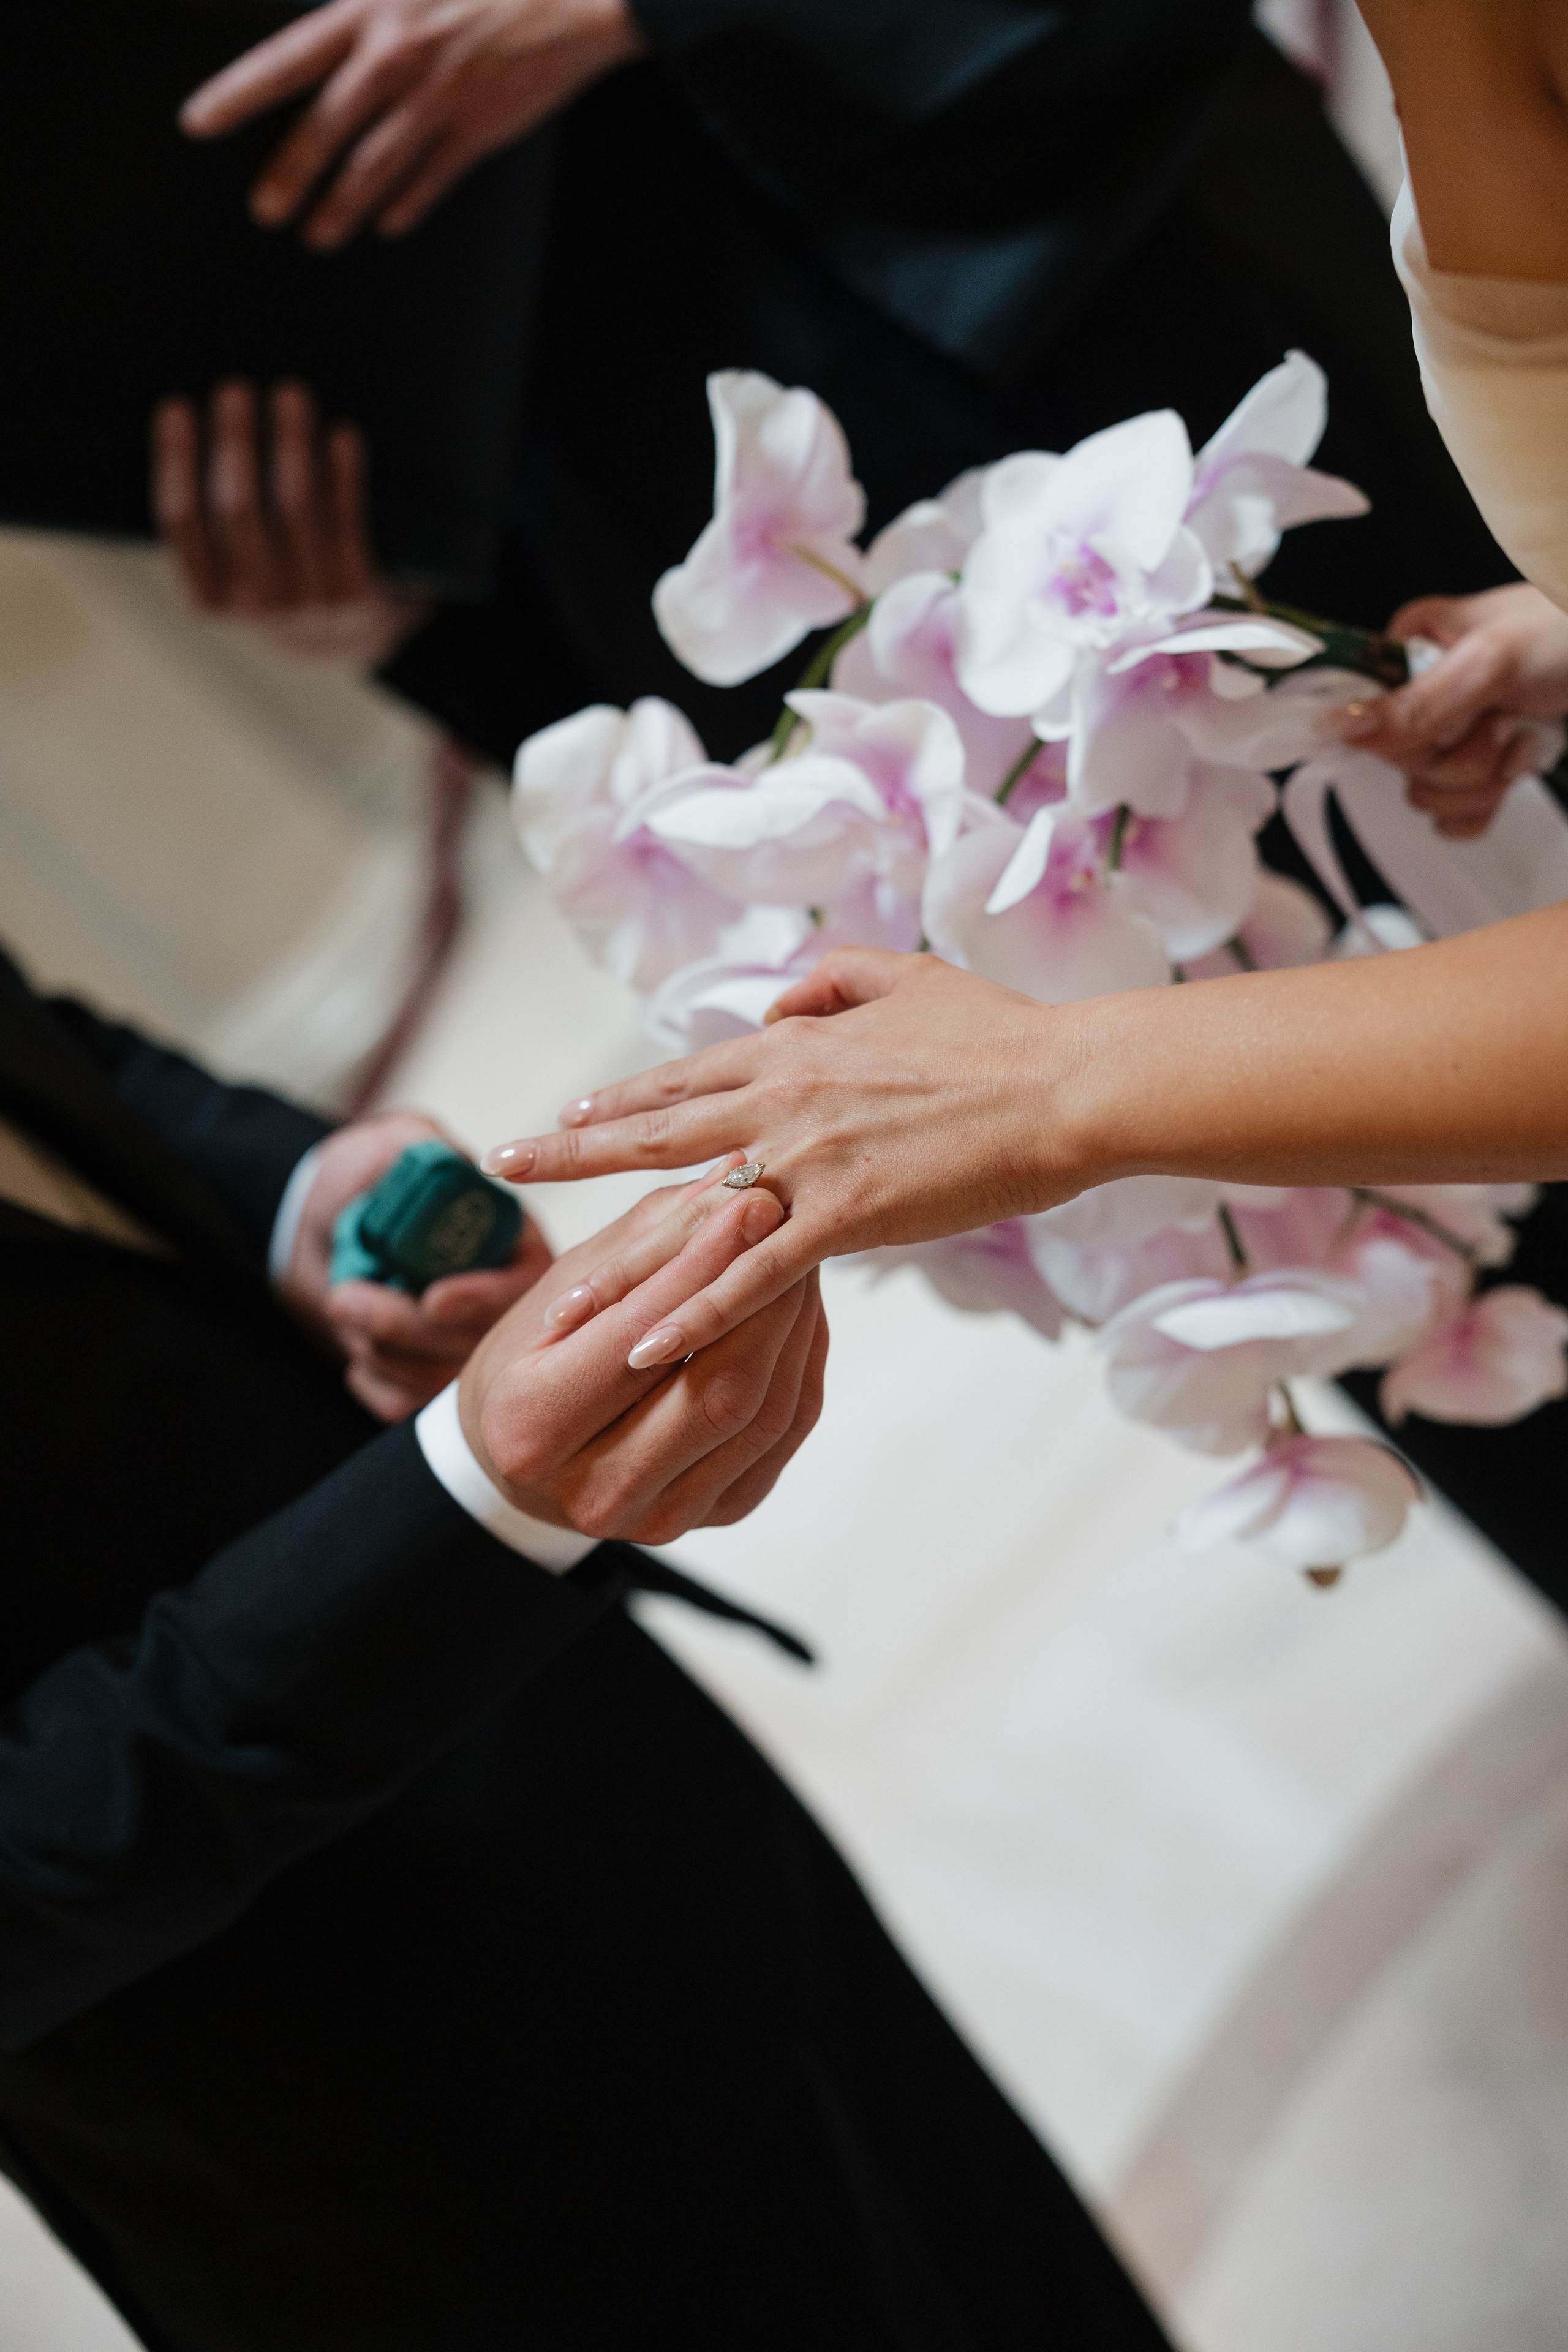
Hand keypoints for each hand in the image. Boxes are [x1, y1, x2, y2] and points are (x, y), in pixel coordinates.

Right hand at [152, 380, 428, 663]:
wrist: (340, 641)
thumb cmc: (271, 580)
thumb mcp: (227, 569)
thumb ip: (204, 521)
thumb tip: (179, 421)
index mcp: (208, 598)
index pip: (180, 519)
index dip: (175, 459)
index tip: (178, 406)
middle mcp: (255, 606)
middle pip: (237, 506)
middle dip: (235, 441)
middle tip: (236, 389)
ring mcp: (308, 602)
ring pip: (294, 507)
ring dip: (291, 443)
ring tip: (291, 395)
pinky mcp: (356, 592)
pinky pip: (347, 521)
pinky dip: (344, 474)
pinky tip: (342, 434)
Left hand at [180, 0, 645, 250]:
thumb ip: (363, 10)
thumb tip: (319, 47)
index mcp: (368, 13)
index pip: (285, 60)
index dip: (236, 94)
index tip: (198, 124)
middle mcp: (395, 58)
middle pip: (326, 129)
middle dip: (289, 174)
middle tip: (265, 213)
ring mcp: (438, 98)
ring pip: (376, 165)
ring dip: (343, 206)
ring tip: (318, 237)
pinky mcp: (479, 128)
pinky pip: (433, 177)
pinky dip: (408, 203)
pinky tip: (388, 223)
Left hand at [279, 1110, 551, 1419]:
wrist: (320, 1225)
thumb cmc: (366, 1179)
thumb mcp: (393, 1145)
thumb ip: (420, 1148)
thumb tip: (441, 1165)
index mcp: (515, 1247)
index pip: (522, 1289)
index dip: (480, 1300)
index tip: (433, 1298)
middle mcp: (506, 1308)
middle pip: (475, 1347)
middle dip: (402, 1327)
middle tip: (342, 1296)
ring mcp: (469, 1351)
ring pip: (436, 1382)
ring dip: (377, 1350)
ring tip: (342, 1305)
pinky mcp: (430, 1382)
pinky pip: (407, 1407)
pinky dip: (372, 1383)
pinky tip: (356, 1352)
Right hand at [460, 1179, 827, 1543]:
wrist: (518, 1458)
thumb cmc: (531, 1359)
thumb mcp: (564, 1286)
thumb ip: (647, 1239)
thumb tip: (733, 1181)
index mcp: (531, 1426)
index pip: (637, 1337)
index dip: (703, 1266)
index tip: (750, 1199)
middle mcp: (595, 1491)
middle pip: (716, 1390)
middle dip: (765, 1298)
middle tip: (791, 1223)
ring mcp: (663, 1517)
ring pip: (763, 1415)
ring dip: (794, 1328)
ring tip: (799, 1258)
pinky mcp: (717, 1516)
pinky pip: (782, 1436)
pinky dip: (801, 1365)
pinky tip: (799, 1313)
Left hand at [481, 951, 1072, 1358]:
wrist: (1063, 1087)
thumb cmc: (998, 1034)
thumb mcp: (906, 977)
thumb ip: (833, 979)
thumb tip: (779, 998)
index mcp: (796, 1045)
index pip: (685, 1075)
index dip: (623, 1097)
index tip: (570, 1113)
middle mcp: (782, 1098)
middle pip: (653, 1128)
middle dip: (570, 1149)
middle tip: (501, 1164)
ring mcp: (807, 1160)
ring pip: (688, 1211)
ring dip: (617, 1257)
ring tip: (556, 1294)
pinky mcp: (845, 1217)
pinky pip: (752, 1276)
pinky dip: (697, 1314)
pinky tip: (647, 1347)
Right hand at [1338, 585, 1567, 838]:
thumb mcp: (1490, 663)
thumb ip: (1415, 703)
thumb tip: (1336, 726)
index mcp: (1410, 652)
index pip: (1364, 720)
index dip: (1405, 738)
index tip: (1448, 725)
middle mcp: (1424, 695)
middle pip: (1400, 765)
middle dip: (1458, 760)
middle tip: (1500, 724)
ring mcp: (1452, 736)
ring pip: (1426, 796)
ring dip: (1482, 781)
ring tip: (1521, 736)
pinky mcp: (1478, 770)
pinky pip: (1451, 818)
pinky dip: (1487, 806)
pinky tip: (1521, 762)